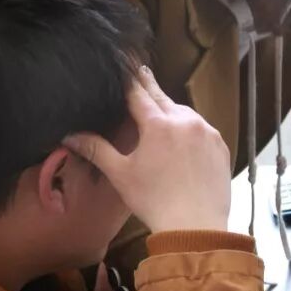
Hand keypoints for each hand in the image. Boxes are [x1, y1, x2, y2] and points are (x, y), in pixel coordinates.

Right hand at [62, 66, 230, 233]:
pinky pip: (202, 128)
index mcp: (158, 124)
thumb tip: (70, 135)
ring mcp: (207, 132)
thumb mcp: (121, 174)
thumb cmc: (154, 201)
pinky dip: (190, 128)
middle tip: (141, 71)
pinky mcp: (220, 145)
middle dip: (149, 87)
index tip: (124, 65)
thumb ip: (97, 149)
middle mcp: (186, 121)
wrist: (196, 225)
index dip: (129, 79)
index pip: (139, 92)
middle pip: (162, 97)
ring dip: (171, 111)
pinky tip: (182, 140)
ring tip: (160, 114)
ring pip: (185, 112)